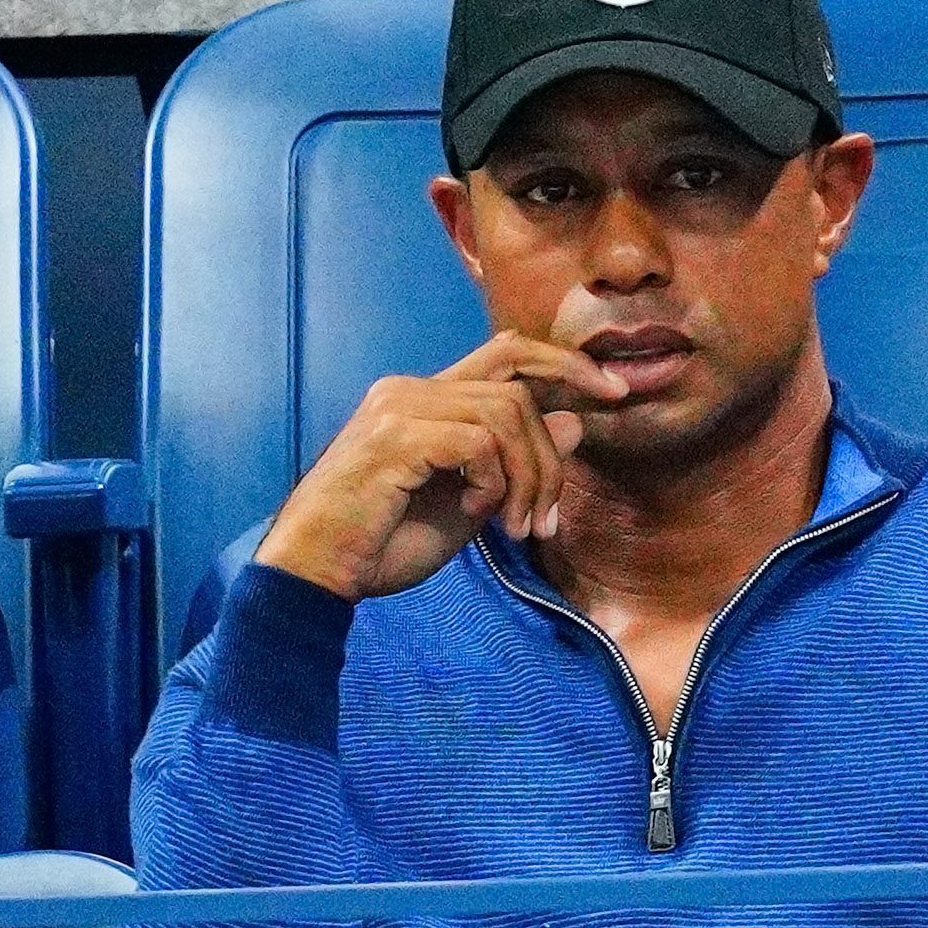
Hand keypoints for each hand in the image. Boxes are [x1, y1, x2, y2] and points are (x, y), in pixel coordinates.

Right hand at [254, 330, 630, 601]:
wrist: (315, 573)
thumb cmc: (380, 545)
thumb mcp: (469, 505)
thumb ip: (514, 464)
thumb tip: (573, 424)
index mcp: (424, 399)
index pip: (508, 354)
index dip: (565, 364)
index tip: (612, 393)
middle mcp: (410, 389)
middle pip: (518, 386)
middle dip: (549, 457)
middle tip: (548, 519)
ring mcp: (400, 408)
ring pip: (506, 414)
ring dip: (528, 479)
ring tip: (516, 529)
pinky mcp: (395, 436)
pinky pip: (478, 443)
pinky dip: (494, 484)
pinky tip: (477, 516)